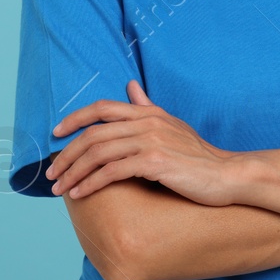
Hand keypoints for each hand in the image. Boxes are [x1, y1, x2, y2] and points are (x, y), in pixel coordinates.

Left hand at [45, 80, 242, 203]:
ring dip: (74, 171)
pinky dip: (91, 183)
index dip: (75, 118)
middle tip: (52, 173)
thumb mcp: (171, 125)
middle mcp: (147, 123)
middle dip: (67, 154)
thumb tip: (131, 86)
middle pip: (94, 133)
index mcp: (148, 113)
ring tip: (60, 188)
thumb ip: (147, 107)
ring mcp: (150, 141)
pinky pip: (112, 172)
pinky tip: (80, 193)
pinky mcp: (154, 163)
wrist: (227, 175)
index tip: (56, 133)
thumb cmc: (199, 155)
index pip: (102, 107)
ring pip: (98, 153)